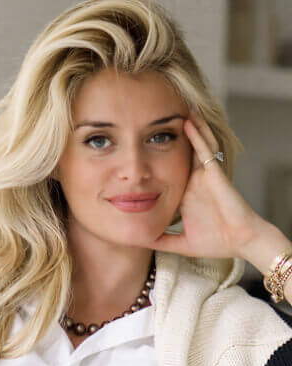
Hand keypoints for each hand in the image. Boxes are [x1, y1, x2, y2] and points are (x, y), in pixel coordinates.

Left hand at [141, 113, 262, 258]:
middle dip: (169, 136)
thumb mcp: (181, 242)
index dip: (155, 160)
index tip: (136, 149)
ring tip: (174, 108)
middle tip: (152, 116)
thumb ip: (160, 242)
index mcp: (185, 194)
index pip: (167, 172)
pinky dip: (197, 136)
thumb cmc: (218, 242)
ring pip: (194, 146)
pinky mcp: (214, 174)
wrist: (242, 242)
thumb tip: (138, 245)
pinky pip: (205, 151)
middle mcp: (194, 181)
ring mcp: (205, 175)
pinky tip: (189, 122)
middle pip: (179, 153)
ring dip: (187, 128)